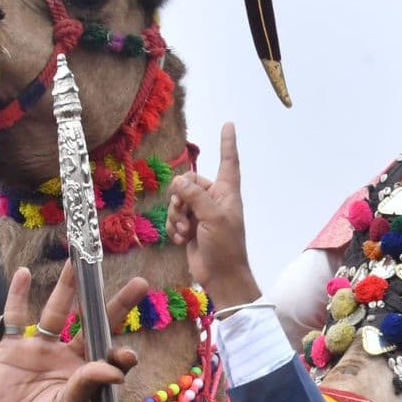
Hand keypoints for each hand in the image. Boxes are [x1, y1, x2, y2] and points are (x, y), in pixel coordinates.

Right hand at [0, 264, 147, 401]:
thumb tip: (118, 367)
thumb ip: (88, 385)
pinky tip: (25, 275)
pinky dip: (18, 296)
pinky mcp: (12, 348)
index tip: (128, 355)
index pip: (109, 354)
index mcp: (85, 374)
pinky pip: (15, 317)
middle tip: (140, 284)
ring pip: (56, 310)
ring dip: (67, 287)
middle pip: (91, 322)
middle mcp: (66, 356)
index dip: (121, 352)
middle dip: (114, 304)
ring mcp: (40, 349)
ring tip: (78, 263)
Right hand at [168, 124, 258, 308]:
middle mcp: (214, 199)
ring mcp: (200, 214)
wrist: (220, 277)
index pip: (228, 162)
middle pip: (189, 182)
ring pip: (177, 200)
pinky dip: (173, 227)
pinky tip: (180, 239)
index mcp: (227, 192)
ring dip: (176, 216)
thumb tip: (178, 180)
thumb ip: (195, 196)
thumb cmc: (225, 246)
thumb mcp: (213, 217)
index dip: (227, 143)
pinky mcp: (189, 227)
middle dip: (180, 198)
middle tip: (185, 216)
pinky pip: (173, 217)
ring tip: (184, 231)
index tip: (228, 124)